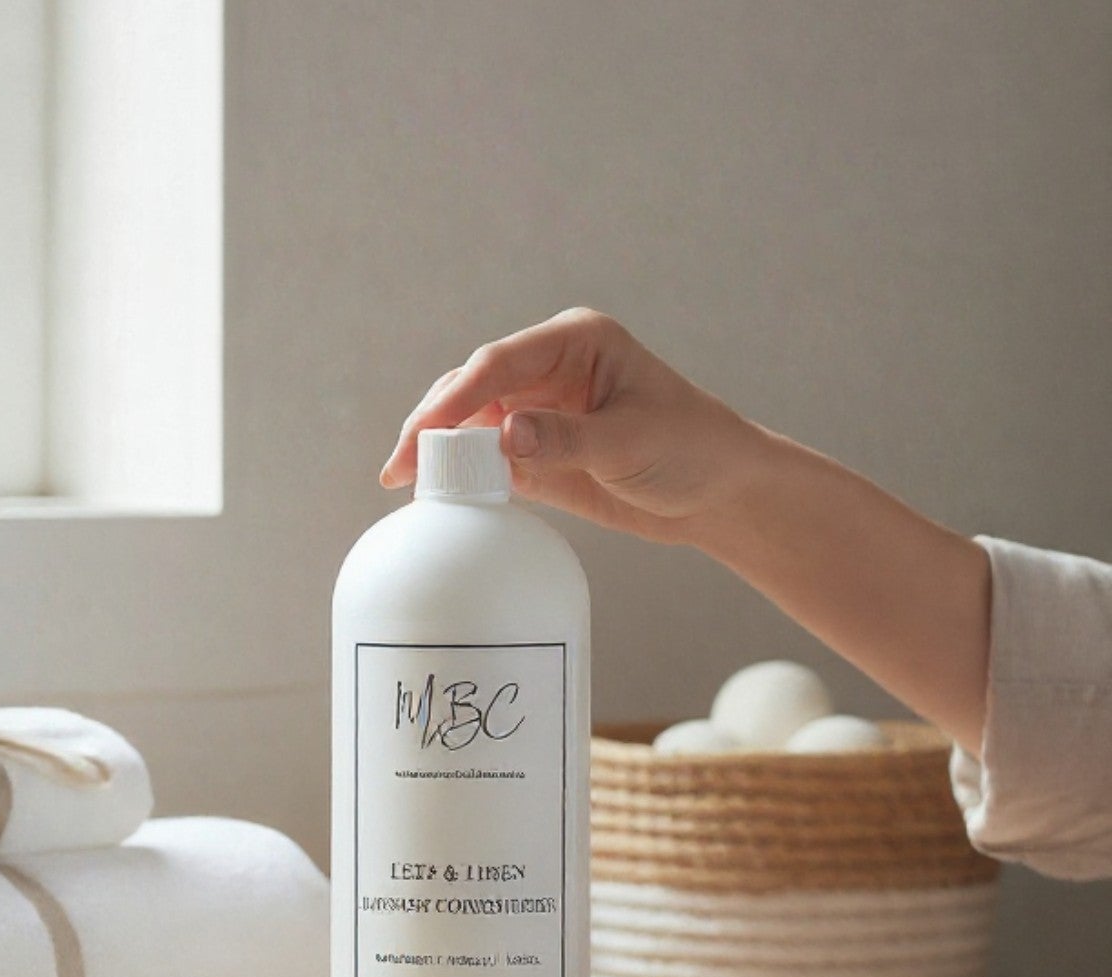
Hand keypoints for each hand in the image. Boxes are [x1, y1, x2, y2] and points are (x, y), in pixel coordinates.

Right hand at [379, 307, 770, 542]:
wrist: (717, 493)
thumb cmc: (692, 449)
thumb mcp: (631, 442)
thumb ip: (567, 439)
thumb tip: (505, 436)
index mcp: (576, 341)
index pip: (498, 363)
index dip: (456, 398)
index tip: (426, 435)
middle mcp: (549, 368)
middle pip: (471, 387)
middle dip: (432, 425)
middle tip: (400, 468)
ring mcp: (538, 409)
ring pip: (469, 421)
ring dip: (438, 450)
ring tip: (405, 482)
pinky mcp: (535, 450)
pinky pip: (484, 457)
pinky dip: (459, 475)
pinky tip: (436, 495)